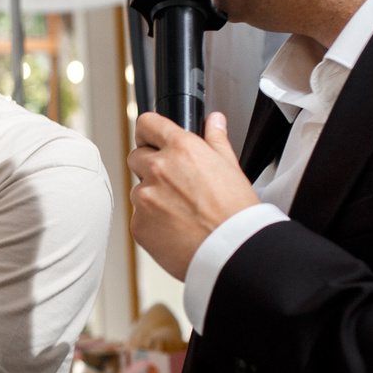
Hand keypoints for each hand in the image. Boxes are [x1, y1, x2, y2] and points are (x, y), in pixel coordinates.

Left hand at [129, 111, 259, 279]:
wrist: (232, 251)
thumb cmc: (235, 212)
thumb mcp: (230, 167)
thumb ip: (216, 139)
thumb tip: (214, 121)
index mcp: (181, 149)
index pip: (147, 124)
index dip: (149, 131)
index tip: (150, 138)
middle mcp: (158, 169)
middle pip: (136, 157)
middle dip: (149, 166)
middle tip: (173, 184)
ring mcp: (145, 198)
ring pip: (138, 191)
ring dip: (152, 197)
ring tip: (180, 212)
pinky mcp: (138, 225)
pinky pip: (139, 218)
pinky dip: (152, 223)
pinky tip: (175, 229)